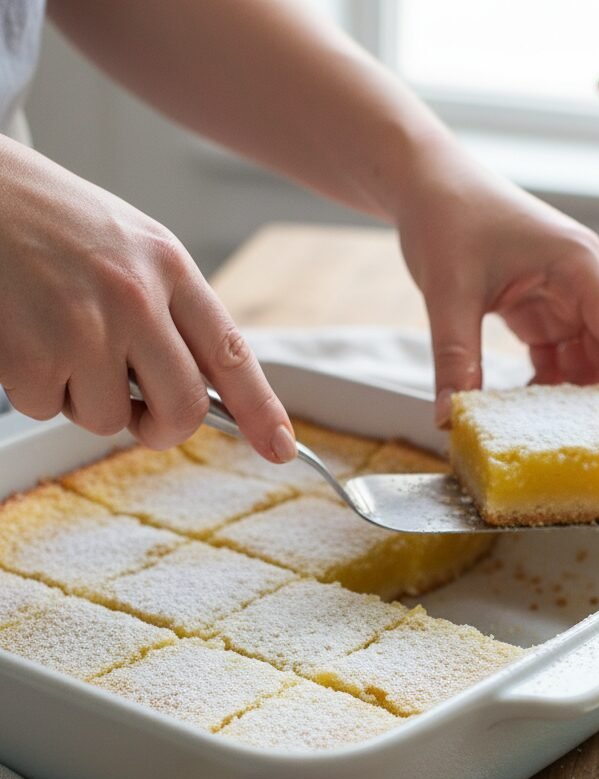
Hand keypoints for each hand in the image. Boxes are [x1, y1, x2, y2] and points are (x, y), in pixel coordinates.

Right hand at [0, 140, 295, 459]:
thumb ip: (165, 307)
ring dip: (80, 397)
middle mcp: (138, 297)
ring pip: (108, 418)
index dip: (261, 409)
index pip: (230, 353)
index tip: (279, 447)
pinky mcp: (35, 353)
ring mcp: (87, 327)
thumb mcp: (126, 244)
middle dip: (159, 427)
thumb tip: (193, 386)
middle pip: (182, 409)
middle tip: (134, 412)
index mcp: (168, 266)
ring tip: (52, 336)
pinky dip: (31, 387)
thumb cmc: (44, 217)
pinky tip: (19, 334)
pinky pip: (47, 409)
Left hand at [396, 146, 598, 427]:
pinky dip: (549, 390)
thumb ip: (454, 359)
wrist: (423, 182)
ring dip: (579, 402)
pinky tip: (533, 421)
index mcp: (579, 266)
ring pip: (588, 361)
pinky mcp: (541, 309)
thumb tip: (448, 420)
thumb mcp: (448, 292)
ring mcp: (564, 297)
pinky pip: (558, 360)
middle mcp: (582, 283)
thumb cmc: (445, 216)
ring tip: (571, 450)